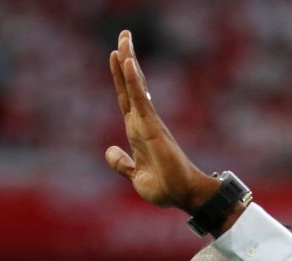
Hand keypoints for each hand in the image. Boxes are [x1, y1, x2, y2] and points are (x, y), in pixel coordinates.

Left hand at [105, 31, 218, 213]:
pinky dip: (133, 81)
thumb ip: (121, 163)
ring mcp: (148, 122)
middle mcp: (143, 122)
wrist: (181, 195)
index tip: (116, 55)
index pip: (126, 99)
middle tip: (124, 35)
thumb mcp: (134, 175)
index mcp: (137, 131)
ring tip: (124, 39)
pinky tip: (127, 63)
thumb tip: (109, 150)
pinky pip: (140, 100)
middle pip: (131, 85)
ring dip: (129, 62)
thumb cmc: (164, 187)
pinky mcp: (153, 127)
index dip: (120, 78)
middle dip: (126, 59)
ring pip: (135, 87)